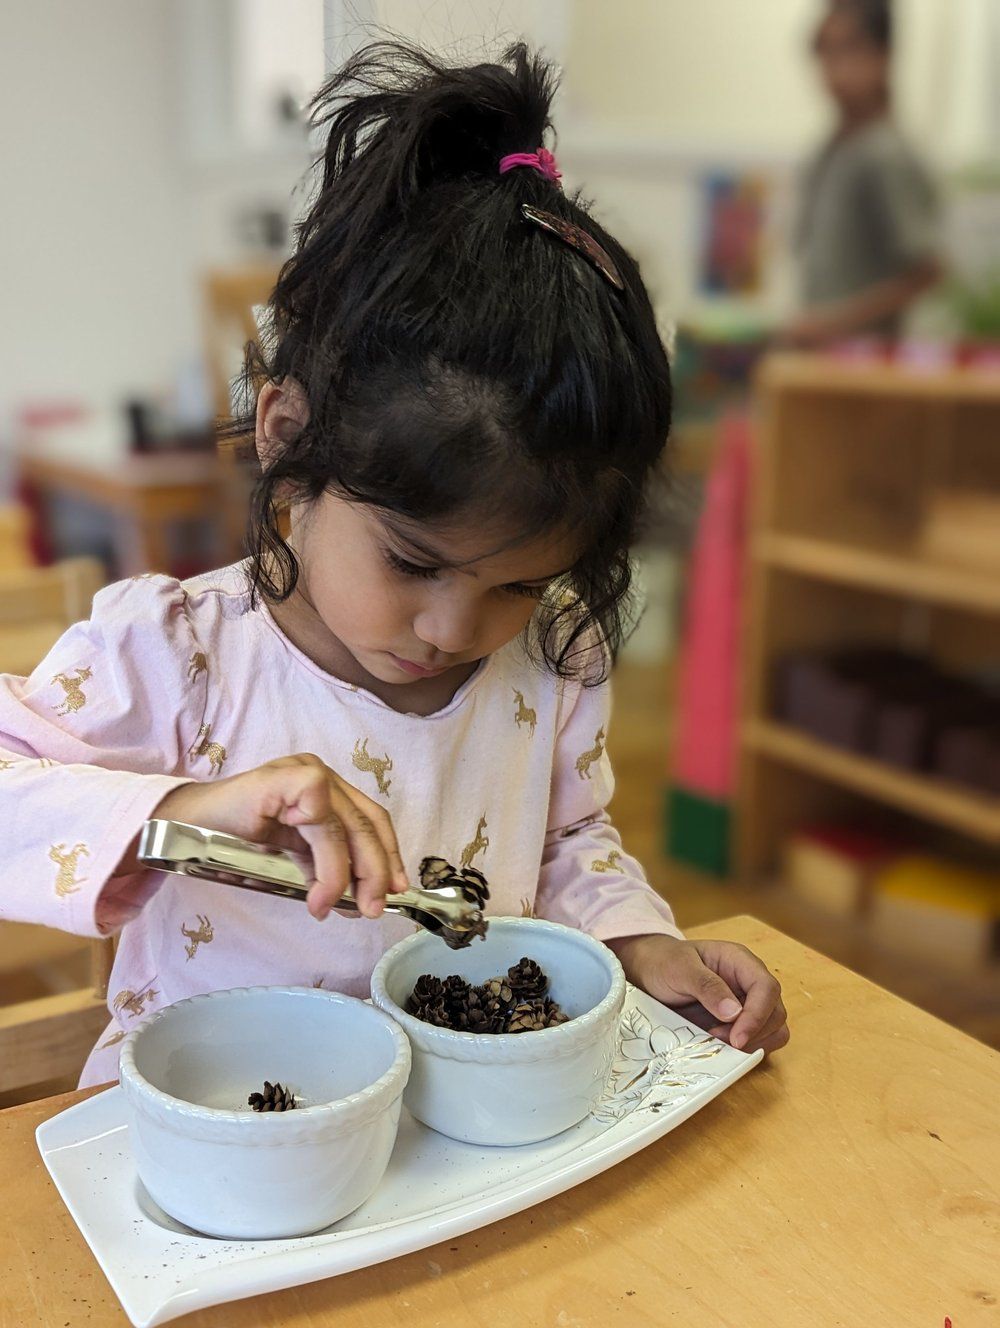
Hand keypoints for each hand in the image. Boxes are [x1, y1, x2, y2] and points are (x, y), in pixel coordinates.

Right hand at [128, 754, 408, 920]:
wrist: (180, 826)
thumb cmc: (231, 839)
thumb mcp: (290, 855)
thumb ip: (323, 866)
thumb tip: (360, 898)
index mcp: (326, 788)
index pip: (370, 820)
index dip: (388, 855)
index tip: (395, 891)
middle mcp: (320, 774)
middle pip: (367, 823)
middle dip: (375, 873)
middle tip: (371, 910)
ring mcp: (303, 771)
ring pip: (347, 827)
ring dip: (345, 875)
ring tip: (329, 908)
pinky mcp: (287, 778)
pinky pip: (322, 819)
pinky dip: (326, 858)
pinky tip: (313, 887)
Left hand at [607, 934, 788, 1054]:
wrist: (650, 970)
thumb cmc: (665, 962)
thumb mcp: (679, 968)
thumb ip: (706, 986)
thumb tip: (735, 1012)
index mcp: (740, 961)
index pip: (767, 988)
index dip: (758, 1015)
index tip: (737, 1037)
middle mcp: (749, 983)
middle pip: (775, 1012)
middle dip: (753, 1033)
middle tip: (719, 1039)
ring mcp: (748, 1003)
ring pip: (774, 1029)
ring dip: (753, 1043)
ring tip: (719, 1041)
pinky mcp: (740, 1023)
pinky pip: (759, 1040)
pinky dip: (747, 1048)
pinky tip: (721, 1045)